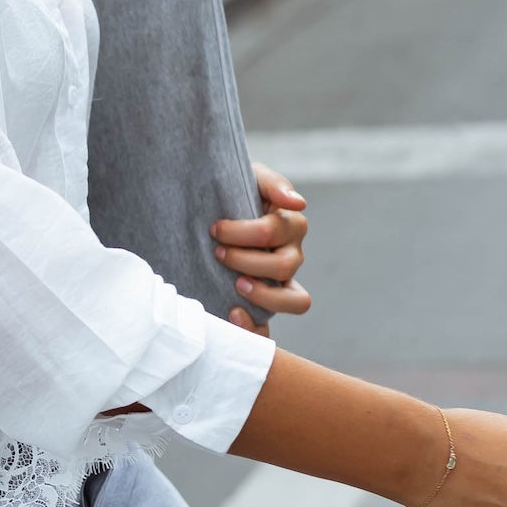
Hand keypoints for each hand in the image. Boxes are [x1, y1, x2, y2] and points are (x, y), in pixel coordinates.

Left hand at [214, 163, 310, 332]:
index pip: (274, 231)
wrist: (208, 212)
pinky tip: (233, 313)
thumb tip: (298, 202)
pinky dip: (255, 326)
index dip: (243, 232)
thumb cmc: (232, 193)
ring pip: (294, 300)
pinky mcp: (263, 306)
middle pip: (285, 266)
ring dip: (264, 295)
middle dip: (247, 260)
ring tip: (235, 284)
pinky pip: (271, 328)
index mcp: (290, 224)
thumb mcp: (251, 178)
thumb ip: (273, 184)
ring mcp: (281, 284)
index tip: (214, 229)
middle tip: (218, 253)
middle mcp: (291, 255)